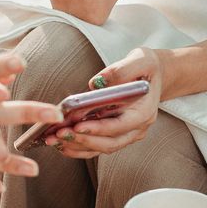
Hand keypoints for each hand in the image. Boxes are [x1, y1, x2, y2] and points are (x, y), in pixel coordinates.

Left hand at [45, 47, 164, 158]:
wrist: (152, 76)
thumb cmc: (146, 67)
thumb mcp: (140, 59)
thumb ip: (120, 70)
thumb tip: (96, 84)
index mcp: (144, 112)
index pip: (120, 126)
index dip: (98, 128)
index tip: (77, 126)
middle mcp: (138, 128)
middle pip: (109, 142)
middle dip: (82, 140)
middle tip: (58, 134)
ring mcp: (128, 134)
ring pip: (101, 148)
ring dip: (77, 146)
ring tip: (53, 139)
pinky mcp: (117, 135)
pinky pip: (98, 146)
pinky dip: (79, 147)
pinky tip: (61, 143)